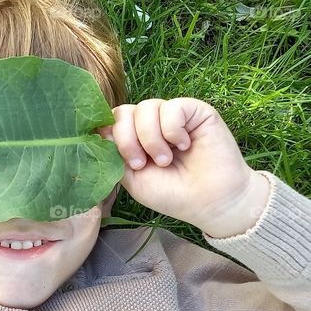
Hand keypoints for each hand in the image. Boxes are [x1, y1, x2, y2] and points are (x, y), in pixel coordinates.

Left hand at [96, 98, 269, 236]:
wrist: (211, 202)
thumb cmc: (173, 194)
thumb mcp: (133, 179)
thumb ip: (115, 154)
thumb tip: (99, 130)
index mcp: (135, 138)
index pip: (111, 121)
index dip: (110, 134)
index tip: (123, 160)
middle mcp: (152, 123)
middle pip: (123, 111)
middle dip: (127, 140)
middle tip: (142, 163)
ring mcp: (173, 115)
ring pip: (145, 108)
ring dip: (151, 138)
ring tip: (165, 160)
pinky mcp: (194, 111)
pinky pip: (171, 107)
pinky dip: (172, 130)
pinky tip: (183, 146)